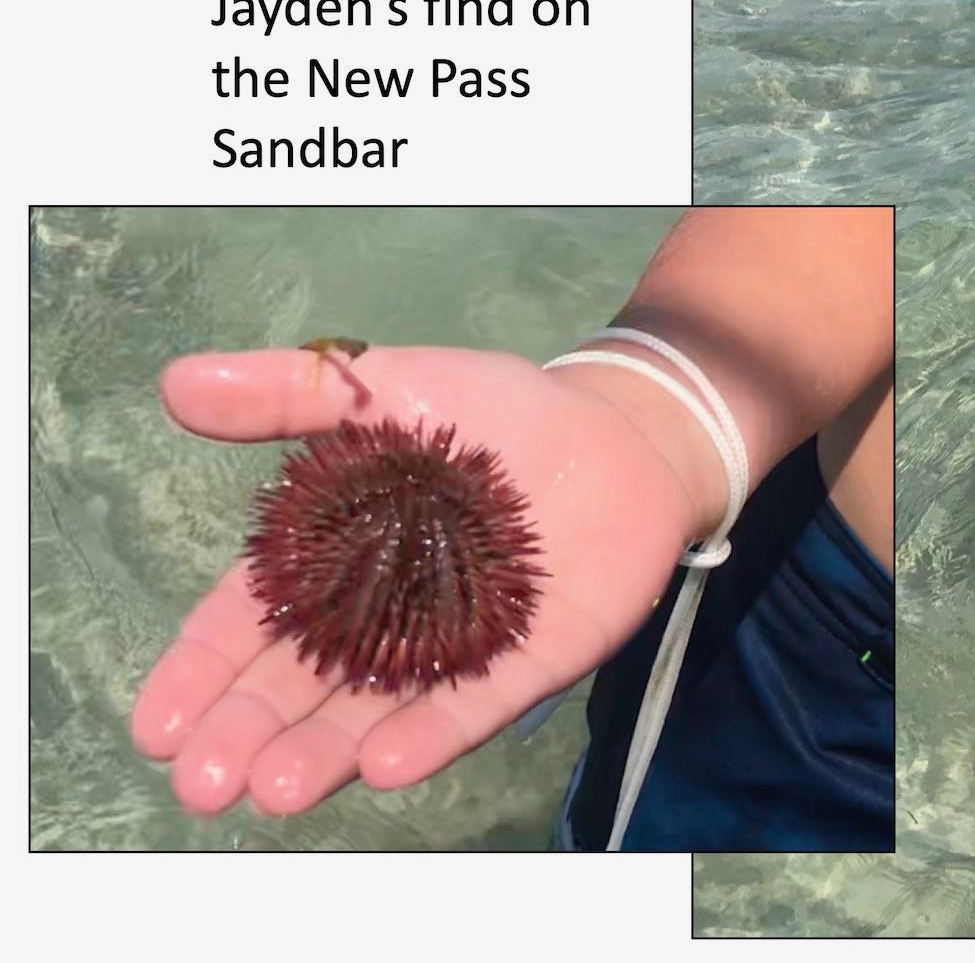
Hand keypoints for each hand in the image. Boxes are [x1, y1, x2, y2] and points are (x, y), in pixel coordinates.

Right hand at [131, 344, 707, 816]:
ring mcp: (458, 645)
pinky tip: (386, 766)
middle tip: (203, 780)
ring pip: (379, 709)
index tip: (155, 724)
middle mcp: (387, 619)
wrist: (622, 425)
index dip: (204, 672)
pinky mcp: (533, 656)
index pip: (254, 623)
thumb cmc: (493, 411)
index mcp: (338, 561)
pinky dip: (432, 732)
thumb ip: (288, 394)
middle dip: (250, 733)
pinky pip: (478, 702)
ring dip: (325, 752)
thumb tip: (173, 382)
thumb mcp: (385, 384)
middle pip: (306, 683)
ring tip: (274, 790)